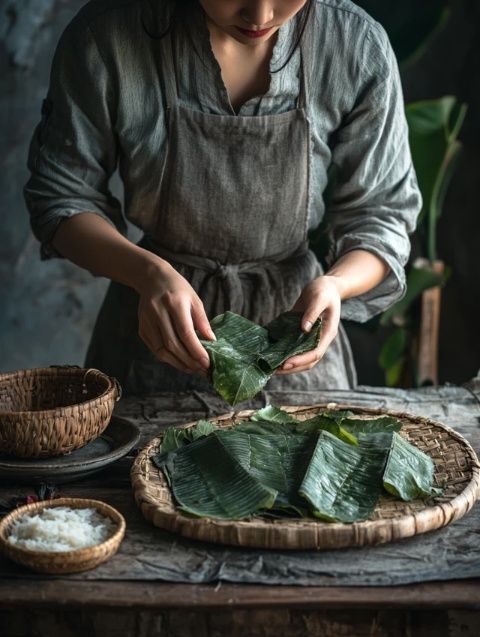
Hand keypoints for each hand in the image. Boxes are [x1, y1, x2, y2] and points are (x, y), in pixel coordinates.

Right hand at [135, 259, 215, 374]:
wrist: (152, 278)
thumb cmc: (178, 289)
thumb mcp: (194, 300)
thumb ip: (202, 322)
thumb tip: (211, 342)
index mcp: (174, 303)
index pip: (185, 333)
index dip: (196, 350)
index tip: (207, 363)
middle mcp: (157, 312)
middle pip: (172, 344)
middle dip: (188, 361)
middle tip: (202, 370)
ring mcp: (146, 321)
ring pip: (161, 350)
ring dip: (178, 363)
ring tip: (192, 369)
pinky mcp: (142, 328)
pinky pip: (155, 349)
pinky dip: (168, 358)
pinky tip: (180, 361)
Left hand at [276, 275, 342, 375]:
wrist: (326, 287)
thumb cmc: (324, 290)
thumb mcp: (319, 298)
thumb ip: (312, 312)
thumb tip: (304, 328)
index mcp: (327, 333)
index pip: (315, 353)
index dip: (301, 360)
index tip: (286, 363)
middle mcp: (320, 339)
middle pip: (308, 361)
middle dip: (291, 367)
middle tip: (273, 370)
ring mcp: (311, 338)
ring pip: (301, 358)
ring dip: (287, 365)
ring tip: (270, 367)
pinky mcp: (302, 334)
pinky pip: (294, 348)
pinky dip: (284, 354)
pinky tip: (272, 355)